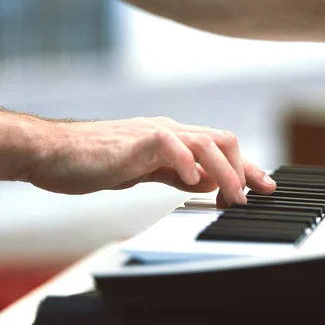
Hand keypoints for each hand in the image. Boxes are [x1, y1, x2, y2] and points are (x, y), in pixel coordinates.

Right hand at [26, 116, 276, 206]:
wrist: (55, 153)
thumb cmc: (95, 162)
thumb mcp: (146, 171)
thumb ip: (175, 173)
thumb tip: (206, 182)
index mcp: (174, 139)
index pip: (220, 148)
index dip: (246, 167)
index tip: (265, 186)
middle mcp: (170, 131)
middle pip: (222, 139)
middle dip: (243, 169)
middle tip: (249, 197)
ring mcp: (154, 133)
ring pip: (205, 141)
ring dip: (225, 171)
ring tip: (231, 196)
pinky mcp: (136, 140)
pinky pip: (170, 144)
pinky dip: (187, 163)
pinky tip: (192, 182)